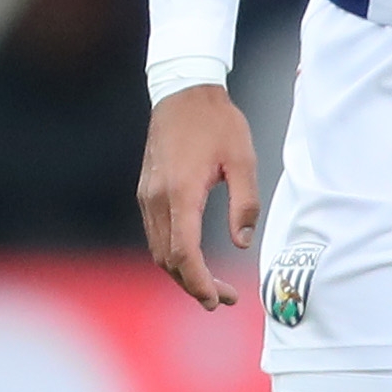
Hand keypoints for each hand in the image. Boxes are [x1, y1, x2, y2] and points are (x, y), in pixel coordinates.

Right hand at [138, 84, 262, 308]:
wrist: (183, 91)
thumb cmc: (218, 123)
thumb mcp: (243, 159)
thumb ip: (244, 203)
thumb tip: (241, 243)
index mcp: (181, 193)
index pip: (184, 253)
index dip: (199, 282)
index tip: (217, 300)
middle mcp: (157, 199)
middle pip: (168, 259)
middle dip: (194, 285)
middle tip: (224, 299)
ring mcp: (147, 196)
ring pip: (158, 250)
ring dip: (182, 273)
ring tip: (212, 288)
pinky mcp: (146, 192)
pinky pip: (156, 235)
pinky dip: (173, 255)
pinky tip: (193, 261)